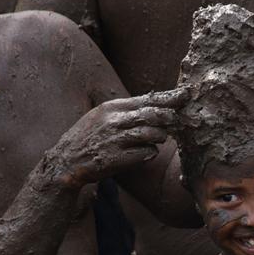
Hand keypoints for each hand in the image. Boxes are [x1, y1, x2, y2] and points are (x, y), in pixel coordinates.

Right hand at [44, 88, 187, 188]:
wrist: (67, 160)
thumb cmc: (89, 137)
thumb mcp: (103, 116)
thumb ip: (127, 110)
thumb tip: (156, 106)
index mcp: (112, 107)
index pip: (147, 99)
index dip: (169, 97)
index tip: (187, 94)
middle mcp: (114, 121)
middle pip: (153, 114)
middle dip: (170, 116)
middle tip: (179, 119)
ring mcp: (116, 139)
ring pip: (152, 134)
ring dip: (160, 136)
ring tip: (159, 138)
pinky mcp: (117, 158)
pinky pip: (145, 153)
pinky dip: (149, 153)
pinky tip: (144, 153)